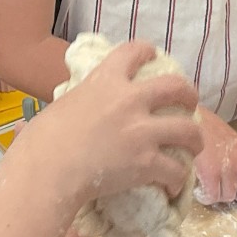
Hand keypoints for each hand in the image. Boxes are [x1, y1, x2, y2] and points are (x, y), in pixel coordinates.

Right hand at [5, 41, 202, 205]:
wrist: (47, 170)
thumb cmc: (41, 141)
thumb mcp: (61, 105)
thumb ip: (79, 100)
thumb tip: (74, 107)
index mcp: (105, 80)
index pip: (134, 51)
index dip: (147, 51)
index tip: (153, 55)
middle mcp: (129, 100)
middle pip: (176, 87)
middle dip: (188, 95)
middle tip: (189, 104)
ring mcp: (141, 131)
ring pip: (188, 130)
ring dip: (195, 139)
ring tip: (193, 146)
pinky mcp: (146, 162)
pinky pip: (176, 169)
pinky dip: (177, 178)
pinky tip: (172, 184)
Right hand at [192, 109, 236, 205]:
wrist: (185, 117)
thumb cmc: (199, 123)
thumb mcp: (224, 134)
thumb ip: (232, 151)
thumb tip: (228, 166)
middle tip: (231, 193)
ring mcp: (227, 167)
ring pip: (231, 196)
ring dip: (219, 196)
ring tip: (207, 187)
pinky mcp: (211, 174)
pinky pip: (213, 197)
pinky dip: (206, 197)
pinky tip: (199, 190)